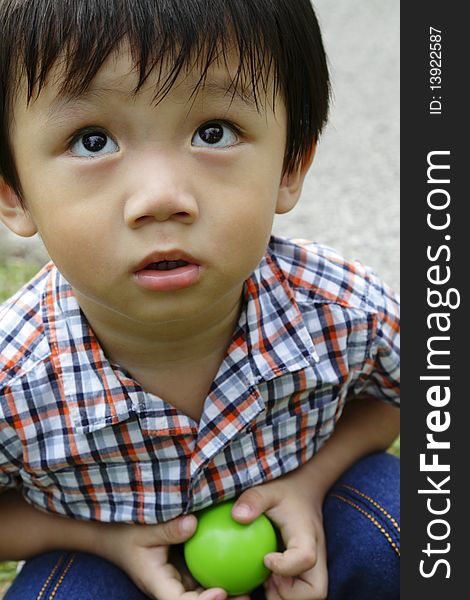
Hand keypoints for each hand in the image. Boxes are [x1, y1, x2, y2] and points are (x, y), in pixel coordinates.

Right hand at [95, 514, 250, 599]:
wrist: (113, 535)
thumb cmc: (126, 531)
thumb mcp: (144, 529)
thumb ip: (168, 528)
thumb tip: (194, 523)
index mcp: (157, 583)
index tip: (221, 592)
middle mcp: (168, 587)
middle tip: (246, 596)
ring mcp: (175, 580)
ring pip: (200, 593)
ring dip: (223, 594)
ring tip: (249, 588)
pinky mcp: (181, 571)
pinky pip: (201, 577)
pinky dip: (217, 575)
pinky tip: (238, 564)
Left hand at [232, 473, 327, 599]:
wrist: (303, 493)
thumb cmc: (284, 492)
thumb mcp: (268, 490)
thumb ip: (254, 499)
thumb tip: (237, 516)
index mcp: (308, 535)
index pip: (306, 558)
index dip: (286, 567)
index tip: (266, 559)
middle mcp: (316, 556)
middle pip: (316, 592)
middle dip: (290, 595)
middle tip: (269, 580)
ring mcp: (313, 568)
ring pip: (307, 597)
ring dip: (283, 596)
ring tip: (266, 579)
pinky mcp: (305, 574)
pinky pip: (297, 594)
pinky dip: (280, 593)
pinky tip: (264, 578)